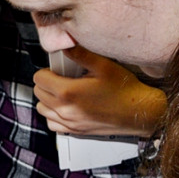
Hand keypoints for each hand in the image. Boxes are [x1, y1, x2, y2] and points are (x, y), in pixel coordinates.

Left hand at [33, 46, 166, 136]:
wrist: (140, 112)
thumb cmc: (125, 91)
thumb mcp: (103, 66)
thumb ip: (80, 55)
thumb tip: (65, 46)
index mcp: (69, 92)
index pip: (39, 79)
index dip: (46, 70)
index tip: (56, 69)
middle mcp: (66, 110)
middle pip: (38, 93)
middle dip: (46, 83)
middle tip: (61, 78)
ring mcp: (70, 123)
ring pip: (42, 109)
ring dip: (47, 99)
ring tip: (62, 91)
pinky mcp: (75, 131)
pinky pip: (52, 124)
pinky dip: (53, 115)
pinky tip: (65, 107)